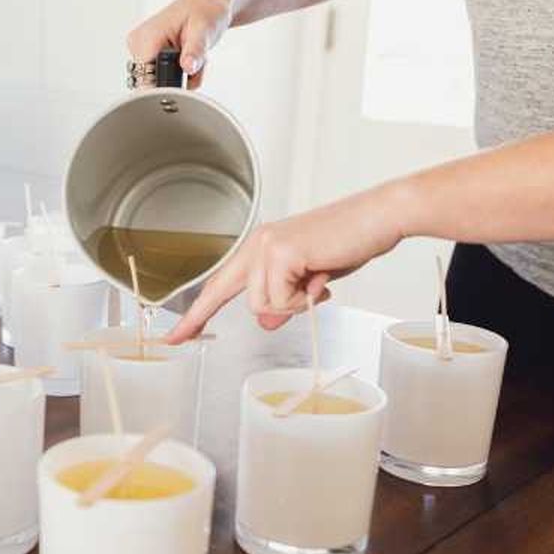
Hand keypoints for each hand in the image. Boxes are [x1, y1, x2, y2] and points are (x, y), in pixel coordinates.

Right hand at [127, 0, 234, 89]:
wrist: (209, 2)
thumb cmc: (206, 9)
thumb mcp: (204, 29)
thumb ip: (195, 51)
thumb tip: (188, 67)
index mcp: (147, 36)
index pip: (144, 78)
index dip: (165, 87)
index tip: (183, 81)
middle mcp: (138, 43)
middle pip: (150, 83)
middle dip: (176, 81)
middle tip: (193, 62)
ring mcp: (142, 50)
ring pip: (158, 83)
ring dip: (180, 78)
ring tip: (192, 57)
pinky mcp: (148, 56)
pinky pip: (161, 78)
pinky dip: (179, 75)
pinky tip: (187, 59)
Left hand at [166, 188, 407, 342]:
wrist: (378, 218)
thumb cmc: (349, 242)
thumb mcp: (309, 281)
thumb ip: (283, 299)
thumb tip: (266, 321)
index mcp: (259, 248)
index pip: (219, 285)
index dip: (196, 313)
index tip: (175, 335)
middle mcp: (257, 244)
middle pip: (229, 296)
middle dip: (221, 314)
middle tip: (188, 333)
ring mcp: (266, 246)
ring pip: (259, 304)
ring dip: (292, 304)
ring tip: (317, 282)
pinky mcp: (281, 252)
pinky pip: (280, 299)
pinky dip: (304, 299)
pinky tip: (321, 278)